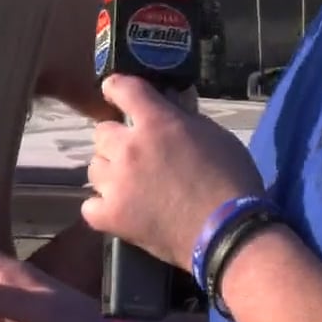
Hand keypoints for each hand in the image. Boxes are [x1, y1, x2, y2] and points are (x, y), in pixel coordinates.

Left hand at [86, 74, 264, 269]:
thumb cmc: (231, 180)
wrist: (228, 232)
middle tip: (136, 154)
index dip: (116, 88)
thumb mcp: (216, 136)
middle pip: (101, 132)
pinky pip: (89, 205)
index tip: (116, 93)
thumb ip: (186, 118)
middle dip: (117, 140)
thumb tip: (170, 106)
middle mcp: (129, 148)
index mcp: (156, 123)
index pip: (122, 88)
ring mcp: (116, 184)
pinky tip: (120, 210)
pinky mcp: (111, 216)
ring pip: (94, 167)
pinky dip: (103, 207)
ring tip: (129, 185)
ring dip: (110, 172)